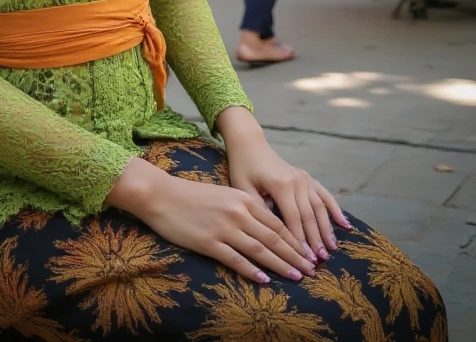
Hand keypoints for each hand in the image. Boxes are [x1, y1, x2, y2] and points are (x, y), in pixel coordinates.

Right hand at [106, 158, 315, 283]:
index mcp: (243, 199)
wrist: (162, 195)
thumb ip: (245, 209)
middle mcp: (238, 212)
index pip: (277, 223)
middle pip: (274, 238)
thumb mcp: (224, 195)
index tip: (308, 253)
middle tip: (312, 270)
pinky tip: (265, 280)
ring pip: (260, 250)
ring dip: (281, 265)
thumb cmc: (192, 195)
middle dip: (295, 255)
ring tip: (297, 276)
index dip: (295, 240)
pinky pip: (236, 259)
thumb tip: (266, 229)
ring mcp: (224, 228)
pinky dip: (252, 271)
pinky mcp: (209, 242)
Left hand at [217, 108, 350, 262]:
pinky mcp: (307, 177)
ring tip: (331, 249)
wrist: (250, 144)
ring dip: (326, 229)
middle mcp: (297, 182)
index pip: (294, 220)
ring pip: (319, 208)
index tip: (305, 261)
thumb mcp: (243, 189)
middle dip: (315, 240)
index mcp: (281, 186)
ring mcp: (304, 179)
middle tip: (320, 262)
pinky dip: (335, 209)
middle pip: (309, 217)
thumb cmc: (243, 168)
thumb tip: (273, 234)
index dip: (300, 242)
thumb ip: (259, 210)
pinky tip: (345, 224)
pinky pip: (325, 195)